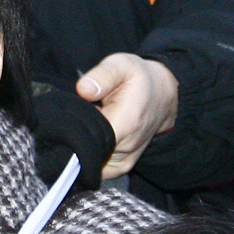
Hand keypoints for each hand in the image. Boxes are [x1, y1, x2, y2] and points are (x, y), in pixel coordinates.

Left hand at [77, 52, 176, 179]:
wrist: (161, 97)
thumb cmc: (138, 79)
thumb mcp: (122, 65)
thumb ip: (103, 75)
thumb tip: (83, 89)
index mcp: (126, 123)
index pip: (87, 140)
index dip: (72, 128)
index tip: (73, 112)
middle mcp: (125, 148)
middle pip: (84, 151)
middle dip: (75, 134)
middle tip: (82, 112)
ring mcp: (123, 162)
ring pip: (87, 161)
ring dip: (82, 143)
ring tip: (92, 121)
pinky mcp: (119, 168)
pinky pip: (95, 168)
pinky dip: (89, 153)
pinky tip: (94, 134)